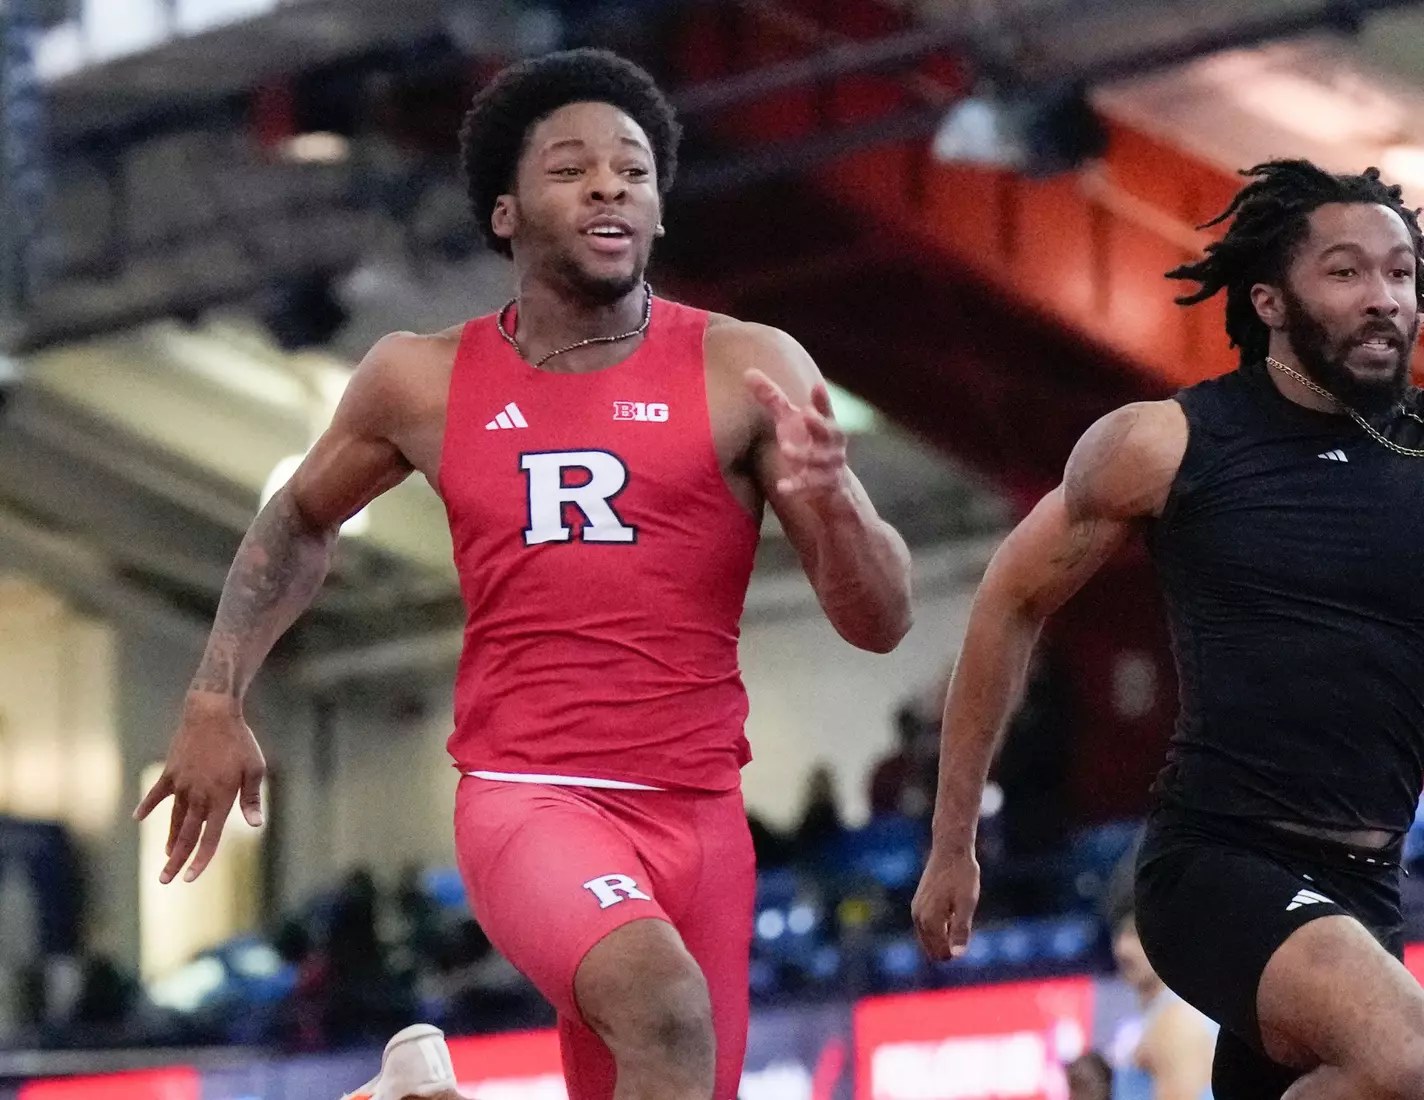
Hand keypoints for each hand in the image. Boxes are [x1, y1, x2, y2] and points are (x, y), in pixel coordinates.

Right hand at [134, 694, 265, 883]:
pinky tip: (139, 817)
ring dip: (171, 839)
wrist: (212, 713)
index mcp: (220, 798)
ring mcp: (181, 784)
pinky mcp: (170, 772)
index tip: (189, 878)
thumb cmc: (239, 741)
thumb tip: (256, 824)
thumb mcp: (255, 768)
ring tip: (166, 856)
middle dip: (176, 860)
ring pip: (174, 819)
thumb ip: (252, 799)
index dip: (200, 860)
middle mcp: (198, 796)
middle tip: (165, 880)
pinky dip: (148, 805)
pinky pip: (158, 794)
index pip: (209, 838)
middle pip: (186, 835)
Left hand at [745, 369, 847, 498]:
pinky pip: (812, 486)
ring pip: (819, 460)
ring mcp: (831, 465)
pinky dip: (797, 487)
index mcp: (825, 423)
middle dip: (819, 423)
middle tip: (807, 414)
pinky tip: (781, 487)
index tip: (817, 386)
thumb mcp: (789, 420)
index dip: (821, 399)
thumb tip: (747, 371)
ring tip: (784, 449)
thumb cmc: (806, 442)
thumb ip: (772, 398)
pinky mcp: (825, 485)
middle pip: (828, 431)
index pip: (824, 408)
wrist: (830, 485)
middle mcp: (832, 443)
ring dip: (803, 455)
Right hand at [911, 844, 980, 960]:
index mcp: (930, 921)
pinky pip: (926, 928)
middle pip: (933, 950)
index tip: (967, 929)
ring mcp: (916, 910)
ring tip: (957, 914)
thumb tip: (957, 956)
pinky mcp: (917, 904)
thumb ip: (961, 930)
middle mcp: (918, 918)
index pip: (942, 954)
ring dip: (944, 936)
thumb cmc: (962, 876)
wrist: (950, 850)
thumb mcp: (967, 904)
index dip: (958, 950)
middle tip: (963, 923)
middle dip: (949, 946)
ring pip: (929, 940)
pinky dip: (939, 928)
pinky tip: (951, 911)